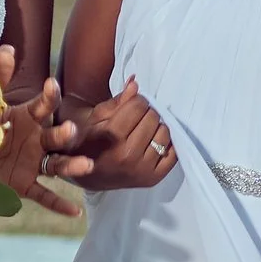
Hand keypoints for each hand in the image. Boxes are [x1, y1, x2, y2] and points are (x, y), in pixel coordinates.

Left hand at [0, 54, 79, 218]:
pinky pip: (45, 195)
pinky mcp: (25, 185)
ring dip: (73, 166)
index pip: (44, 106)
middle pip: (56, 137)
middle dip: (65, 134)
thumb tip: (10, 48)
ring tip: (87, 165)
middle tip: (71, 129)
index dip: (49, 96)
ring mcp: (34, 164)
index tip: (51, 84)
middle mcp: (38, 141)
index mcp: (29, 118)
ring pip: (58, 165)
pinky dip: (59, 204)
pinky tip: (75, 212)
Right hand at [41, 78, 175, 192]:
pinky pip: (173, 153)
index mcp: (110, 137)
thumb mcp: (94, 118)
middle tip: (137, 117)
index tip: (132, 104)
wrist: (87, 174)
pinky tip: (154, 141)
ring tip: (145, 130)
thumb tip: (135, 83)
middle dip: (146, 112)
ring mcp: (141, 169)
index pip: (137, 106)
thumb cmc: (89, 141)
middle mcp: (127, 155)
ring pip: (164, 133)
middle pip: (152, 118)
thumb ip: (116, 101)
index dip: (136, 101)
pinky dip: (167, 143)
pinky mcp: (153, 178)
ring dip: (157, 127)